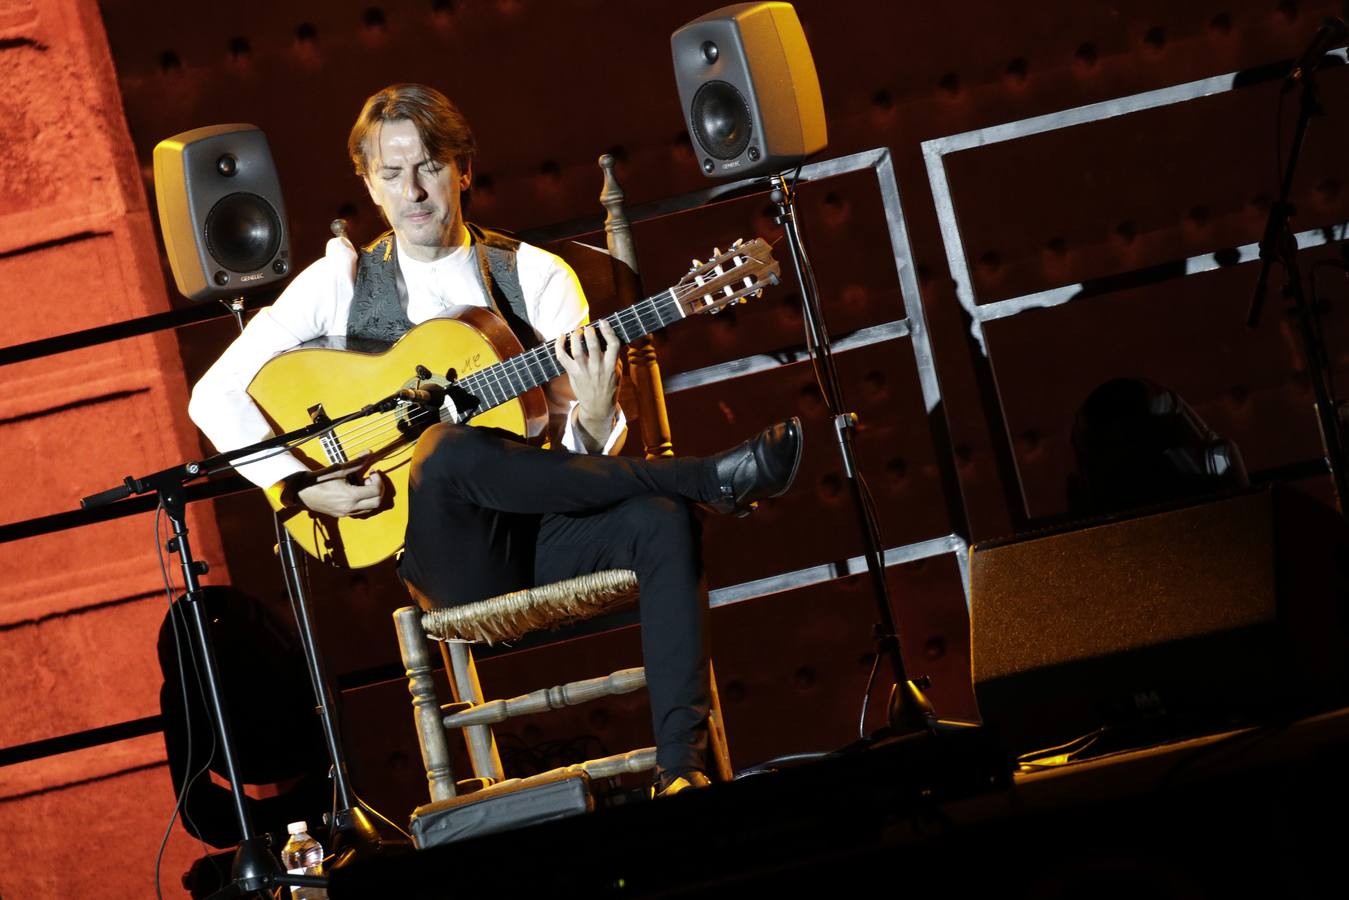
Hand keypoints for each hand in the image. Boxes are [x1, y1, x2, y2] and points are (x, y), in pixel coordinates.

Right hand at [293, 454, 383, 517]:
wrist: (303, 491)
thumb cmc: (320, 479)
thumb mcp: (340, 469)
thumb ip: (357, 463)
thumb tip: (369, 453)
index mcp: (351, 497)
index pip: (376, 491)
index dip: (378, 480)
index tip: (372, 472)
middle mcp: (350, 508)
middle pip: (377, 502)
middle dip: (378, 489)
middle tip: (370, 479)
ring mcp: (347, 513)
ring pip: (370, 508)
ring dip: (372, 496)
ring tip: (363, 485)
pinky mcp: (342, 515)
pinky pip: (361, 511)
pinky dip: (364, 502)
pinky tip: (356, 491)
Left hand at [554, 319, 619, 443]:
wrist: (598, 407)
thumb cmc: (609, 387)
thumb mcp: (617, 372)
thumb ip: (614, 357)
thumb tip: (609, 338)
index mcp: (611, 366)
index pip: (613, 344)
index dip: (608, 331)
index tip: (604, 322)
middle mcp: (597, 368)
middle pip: (592, 345)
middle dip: (590, 332)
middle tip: (589, 328)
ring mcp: (584, 371)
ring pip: (577, 350)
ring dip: (575, 336)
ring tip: (578, 331)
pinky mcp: (573, 374)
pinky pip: (562, 357)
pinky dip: (559, 346)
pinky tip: (561, 337)